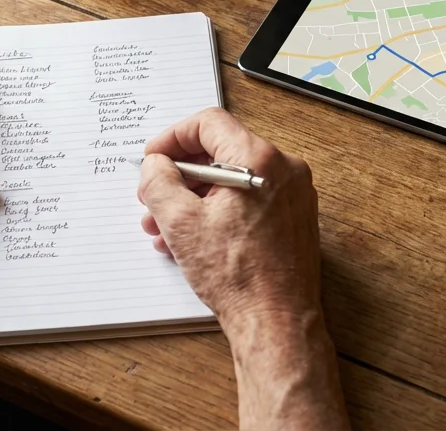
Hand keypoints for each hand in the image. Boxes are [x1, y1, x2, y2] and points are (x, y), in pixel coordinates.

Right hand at [138, 108, 320, 324]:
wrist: (277, 322)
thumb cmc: (237, 276)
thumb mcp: (181, 223)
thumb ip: (159, 181)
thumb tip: (156, 164)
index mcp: (259, 160)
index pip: (209, 123)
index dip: (172, 138)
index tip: (153, 158)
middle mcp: (284, 170)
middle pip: (220, 152)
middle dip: (179, 176)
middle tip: (152, 197)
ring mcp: (293, 196)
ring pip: (232, 182)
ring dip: (193, 199)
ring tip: (162, 228)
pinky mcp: (294, 220)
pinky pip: (248, 202)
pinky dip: (217, 213)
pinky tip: (190, 241)